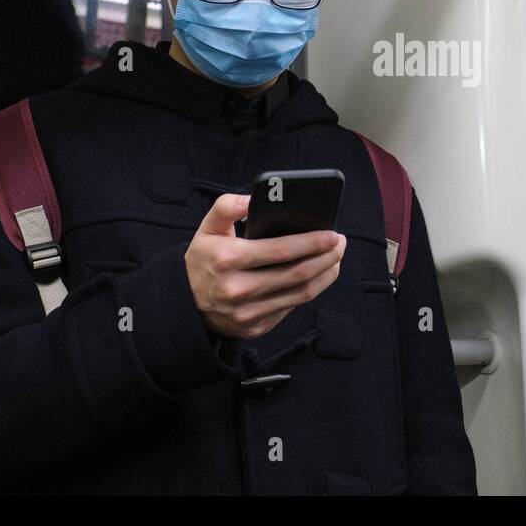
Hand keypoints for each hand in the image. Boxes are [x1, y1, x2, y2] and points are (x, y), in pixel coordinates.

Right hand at [184, 193, 344, 338]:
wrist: (185, 304)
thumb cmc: (203, 260)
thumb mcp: (207, 228)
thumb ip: (226, 206)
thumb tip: (253, 198)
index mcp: (228, 260)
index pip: (280, 251)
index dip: (312, 242)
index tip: (332, 234)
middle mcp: (238, 289)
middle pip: (297, 273)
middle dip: (326, 257)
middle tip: (340, 244)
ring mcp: (248, 313)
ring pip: (300, 294)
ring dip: (325, 275)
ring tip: (336, 258)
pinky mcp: (255, 328)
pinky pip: (291, 307)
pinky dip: (310, 290)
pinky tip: (319, 276)